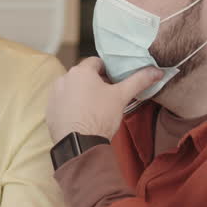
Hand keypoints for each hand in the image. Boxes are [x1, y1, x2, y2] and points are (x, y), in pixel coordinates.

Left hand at [46, 59, 163, 142]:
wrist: (80, 144)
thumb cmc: (100, 117)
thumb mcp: (122, 96)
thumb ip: (139, 80)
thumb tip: (157, 71)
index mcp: (81, 71)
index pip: (96, 62)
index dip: (108, 71)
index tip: (115, 82)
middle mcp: (64, 79)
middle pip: (83, 75)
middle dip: (95, 83)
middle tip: (108, 97)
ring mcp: (54, 95)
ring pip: (73, 89)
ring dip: (83, 94)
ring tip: (95, 109)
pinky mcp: (49, 110)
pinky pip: (63, 103)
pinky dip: (72, 106)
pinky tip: (83, 117)